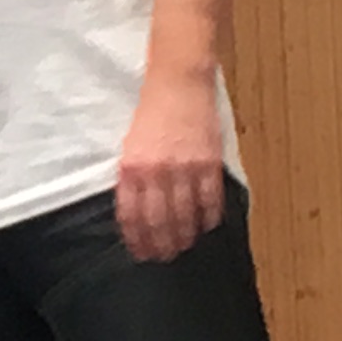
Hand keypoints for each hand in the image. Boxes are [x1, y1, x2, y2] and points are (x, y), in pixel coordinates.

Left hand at [112, 70, 227, 260]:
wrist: (177, 83)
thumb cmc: (151, 114)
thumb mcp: (130, 147)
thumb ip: (133, 178)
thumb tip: (138, 213)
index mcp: (132, 168)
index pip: (131, 215)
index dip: (137, 238)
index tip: (140, 252)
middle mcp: (157, 172)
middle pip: (159, 221)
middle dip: (161, 244)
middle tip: (164, 257)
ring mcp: (185, 168)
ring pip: (185, 215)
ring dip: (185, 236)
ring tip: (184, 246)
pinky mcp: (209, 162)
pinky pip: (210, 199)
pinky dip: (209, 217)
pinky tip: (208, 226)